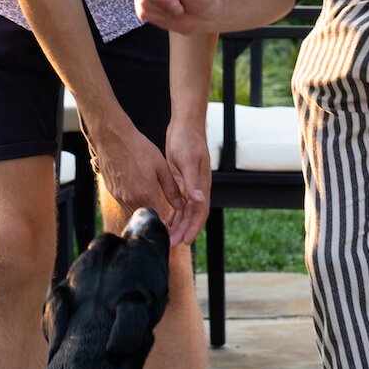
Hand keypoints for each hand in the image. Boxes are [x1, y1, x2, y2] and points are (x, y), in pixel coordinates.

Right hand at [89, 116, 185, 226]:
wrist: (113, 138)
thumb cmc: (138, 149)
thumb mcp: (161, 166)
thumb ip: (171, 189)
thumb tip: (180, 205)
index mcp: (145, 195)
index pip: (157, 220)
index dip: (165, 224)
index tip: (171, 224)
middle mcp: (130, 200)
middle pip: (145, 218)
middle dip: (154, 218)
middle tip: (163, 213)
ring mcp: (119, 197)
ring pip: (134, 211)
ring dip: (143, 209)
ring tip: (150, 198)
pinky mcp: (112, 192)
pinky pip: (125, 203)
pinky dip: (133, 201)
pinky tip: (137, 188)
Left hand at [163, 117, 212, 247]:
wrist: (185, 125)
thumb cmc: (187, 141)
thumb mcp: (187, 161)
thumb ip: (192, 181)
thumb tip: (198, 200)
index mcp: (202, 185)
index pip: (200, 212)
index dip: (193, 227)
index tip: (185, 241)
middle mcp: (198, 188)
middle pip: (192, 215)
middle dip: (183, 230)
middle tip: (171, 243)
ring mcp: (190, 185)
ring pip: (185, 210)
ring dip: (178, 224)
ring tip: (168, 236)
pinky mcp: (182, 181)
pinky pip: (179, 202)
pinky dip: (173, 212)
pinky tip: (166, 219)